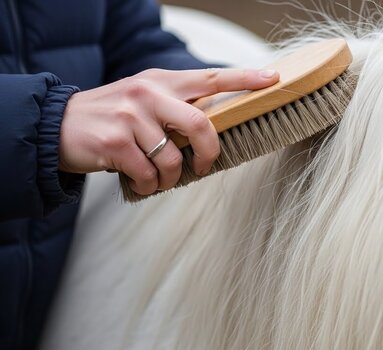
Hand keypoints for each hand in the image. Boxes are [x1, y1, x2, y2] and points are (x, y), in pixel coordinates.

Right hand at [59, 68, 278, 195]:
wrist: (57, 126)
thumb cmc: (111, 117)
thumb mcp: (144, 100)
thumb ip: (176, 107)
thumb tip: (213, 130)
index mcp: (161, 81)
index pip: (211, 77)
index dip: (244, 79)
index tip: (273, 80)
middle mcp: (148, 94)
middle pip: (202, 123)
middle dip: (209, 152)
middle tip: (204, 165)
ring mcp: (132, 117)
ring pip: (174, 159)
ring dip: (170, 178)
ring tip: (158, 179)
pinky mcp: (116, 143)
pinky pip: (149, 175)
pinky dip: (149, 187)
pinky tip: (140, 183)